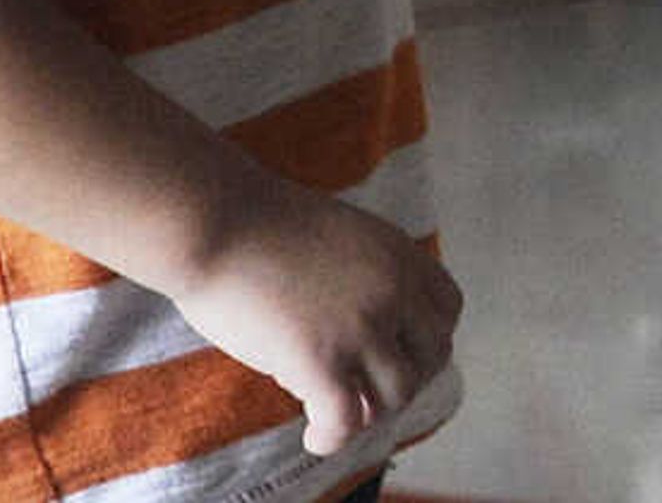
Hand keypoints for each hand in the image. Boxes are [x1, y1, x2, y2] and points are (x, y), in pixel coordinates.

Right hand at [163, 180, 462, 457]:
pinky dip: (333, 437)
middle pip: (432, 356)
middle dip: (404, 379)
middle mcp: (393, 290)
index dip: (427, 338)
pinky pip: (347, 421)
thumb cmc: (254, 225)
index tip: (400, 352)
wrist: (213, 223)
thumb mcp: (335, 235)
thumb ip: (361, 273)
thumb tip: (359, 321)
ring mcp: (361, 327)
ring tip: (338, 415)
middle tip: (367, 391)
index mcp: (398, 254)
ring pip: (396, 395)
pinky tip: (314, 437)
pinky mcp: (320, 361)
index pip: (448, 308)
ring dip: (370, 412)